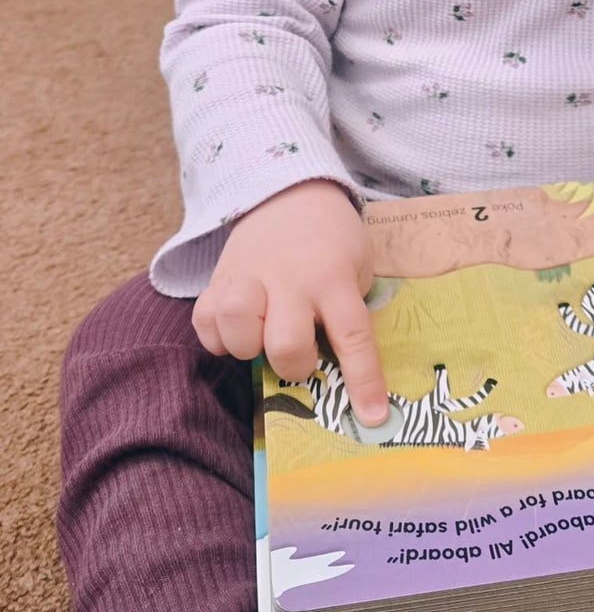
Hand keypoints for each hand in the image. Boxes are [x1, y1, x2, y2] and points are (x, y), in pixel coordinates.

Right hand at [193, 179, 388, 424]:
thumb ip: (348, 311)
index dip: (363, 381)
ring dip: (248, 346)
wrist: (290, 193)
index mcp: (334, 278)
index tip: (372, 418)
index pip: (353, 335)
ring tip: (259, 339)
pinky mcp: (218, 278)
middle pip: (286, 342)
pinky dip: (217, 337)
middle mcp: (290, 279)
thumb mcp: (357, 267)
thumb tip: (342, 379)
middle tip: (298, 357)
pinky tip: (233, 331)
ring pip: (237, 325)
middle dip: (293, 364)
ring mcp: (249, 277)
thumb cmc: (332, 242)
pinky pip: (204, 320)